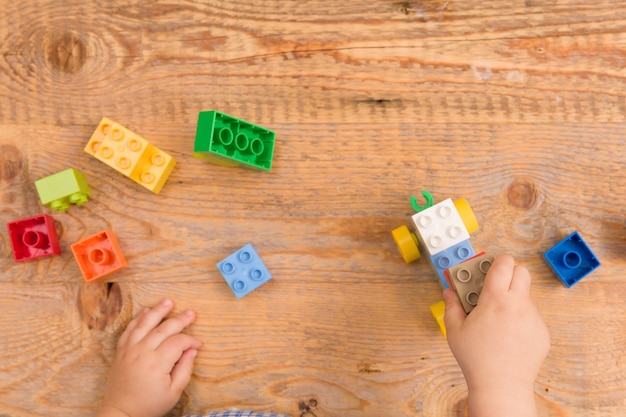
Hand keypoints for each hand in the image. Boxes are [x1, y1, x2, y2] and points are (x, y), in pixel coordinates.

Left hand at [97, 299, 201, 416]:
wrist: (121, 412)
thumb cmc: (149, 405)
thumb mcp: (174, 392)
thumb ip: (185, 369)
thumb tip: (192, 350)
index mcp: (157, 363)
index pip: (178, 342)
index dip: (190, 340)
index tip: (198, 343)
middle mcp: (142, 352)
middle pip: (164, 328)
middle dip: (180, 319)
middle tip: (192, 313)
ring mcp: (129, 350)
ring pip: (145, 324)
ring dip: (158, 311)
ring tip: (168, 301)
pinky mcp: (121, 351)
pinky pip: (129, 330)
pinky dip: (138, 319)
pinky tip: (146, 311)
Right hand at [443, 255, 549, 416]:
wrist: (501, 386)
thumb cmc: (476, 359)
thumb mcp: (455, 330)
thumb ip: (452, 306)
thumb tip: (449, 292)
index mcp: (495, 300)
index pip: (504, 264)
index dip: (496, 261)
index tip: (486, 267)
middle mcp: (518, 305)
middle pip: (522, 271)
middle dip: (509, 273)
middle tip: (494, 285)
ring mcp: (533, 319)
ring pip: (526, 296)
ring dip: (513, 298)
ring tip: (497, 319)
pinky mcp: (542, 333)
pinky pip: (532, 316)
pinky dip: (520, 319)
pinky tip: (508, 335)